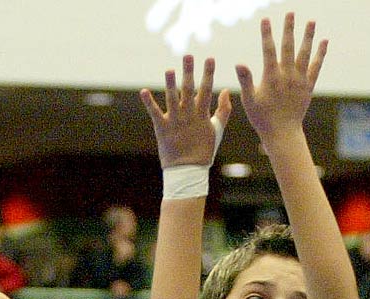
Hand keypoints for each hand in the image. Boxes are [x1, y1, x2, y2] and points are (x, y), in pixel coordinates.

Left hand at [140, 54, 232, 168]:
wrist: (188, 171)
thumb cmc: (203, 150)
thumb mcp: (217, 129)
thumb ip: (224, 110)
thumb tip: (226, 90)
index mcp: (202, 115)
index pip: (206, 90)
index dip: (208, 74)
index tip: (210, 58)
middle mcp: (188, 115)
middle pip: (189, 90)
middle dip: (189, 72)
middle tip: (188, 56)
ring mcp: (175, 121)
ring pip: (172, 99)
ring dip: (170, 84)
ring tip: (169, 70)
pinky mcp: (162, 128)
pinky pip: (154, 113)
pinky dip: (149, 102)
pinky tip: (143, 91)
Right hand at [235, 12, 325, 142]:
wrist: (283, 134)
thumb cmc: (262, 118)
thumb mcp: (249, 101)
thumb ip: (245, 81)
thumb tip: (239, 63)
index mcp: (271, 77)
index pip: (268, 50)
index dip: (267, 34)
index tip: (265, 19)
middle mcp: (287, 76)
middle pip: (288, 47)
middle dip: (289, 29)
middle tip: (291, 12)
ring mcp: (299, 81)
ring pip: (305, 54)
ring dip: (308, 37)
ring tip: (312, 21)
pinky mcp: (308, 86)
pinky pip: (316, 67)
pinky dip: (320, 54)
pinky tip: (324, 42)